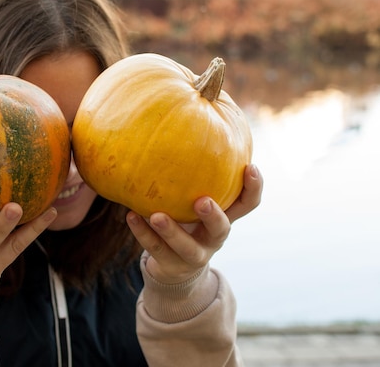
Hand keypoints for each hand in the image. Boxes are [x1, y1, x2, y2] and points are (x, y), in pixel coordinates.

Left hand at [127, 164, 262, 283]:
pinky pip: (155, 249)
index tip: (250, 167)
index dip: (253, 188)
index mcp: (224, 218)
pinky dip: (142, 233)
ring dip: (171, 231)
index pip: (247, 204)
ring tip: (156, 215)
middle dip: (213, 216)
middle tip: (202, 201)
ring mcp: (193, 255)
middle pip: (221, 229)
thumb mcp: (194, 200)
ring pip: (186, 247)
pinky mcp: (171, 266)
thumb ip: (195, 173)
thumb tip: (195, 115)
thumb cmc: (186, 220)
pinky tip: (130, 216)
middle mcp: (213, 238)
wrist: (175, 268)